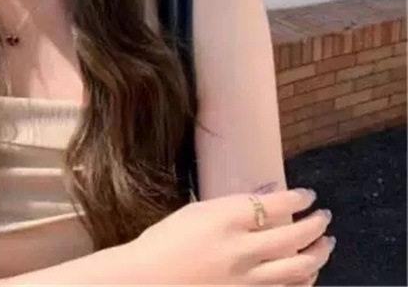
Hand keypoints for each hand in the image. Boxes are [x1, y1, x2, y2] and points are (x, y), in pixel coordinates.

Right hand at [130, 188, 334, 284]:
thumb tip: (265, 199)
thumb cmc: (164, 242)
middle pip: (293, 236)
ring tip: (326, 243)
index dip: (297, 200)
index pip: (274, 205)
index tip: (308, 196)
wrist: (147, 281)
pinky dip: (304, 282)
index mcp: (224, 219)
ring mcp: (247, 281)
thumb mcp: (195, 213)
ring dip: (318, 254)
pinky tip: (309, 274)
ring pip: (299, 268)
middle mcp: (241, 249)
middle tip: (324, 217)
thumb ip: (230, 208)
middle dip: (316, 224)